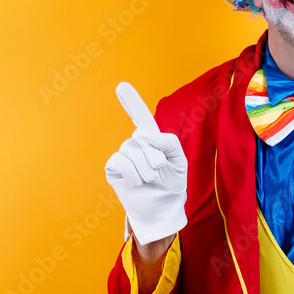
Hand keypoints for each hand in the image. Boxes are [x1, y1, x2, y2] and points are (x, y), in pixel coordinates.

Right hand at [104, 82, 187, 244]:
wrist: (163, 208)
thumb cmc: (172, 183)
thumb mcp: (178, 159)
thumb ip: (167, 140)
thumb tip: (143, 134)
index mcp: (152, 139)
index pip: (141, 117)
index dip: (131, 102)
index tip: (121, 85)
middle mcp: (136, 144)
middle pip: (140, 136)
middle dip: (154, 155)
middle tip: (160, 170)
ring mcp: (124, 156)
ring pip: (130, 149)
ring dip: (145, 167)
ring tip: (150, 180)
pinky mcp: (114, 169)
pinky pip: (119, 160)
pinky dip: (132, 172)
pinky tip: (137, 182)